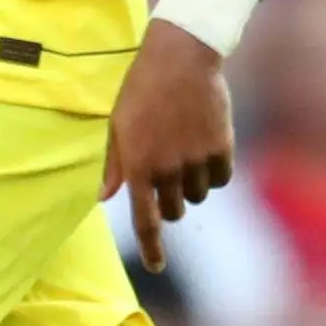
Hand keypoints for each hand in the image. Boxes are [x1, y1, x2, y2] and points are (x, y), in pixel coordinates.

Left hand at [102, 18, 233, 269]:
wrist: (181, 57)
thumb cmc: (140, 89)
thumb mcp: (116, 124)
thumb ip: (112, 163)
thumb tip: (103, 197)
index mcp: (138, 166)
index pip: (146, 222)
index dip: (152, 249)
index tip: (157, 268)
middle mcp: (168, 169)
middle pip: (174, 210)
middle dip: (169, 203)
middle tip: (166, 176)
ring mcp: (196, 159)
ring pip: (198, 195)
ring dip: (191, 185)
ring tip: (183, 151)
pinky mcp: (222, 147)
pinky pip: (221, 179)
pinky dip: (214, 173)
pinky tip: (205, 148)